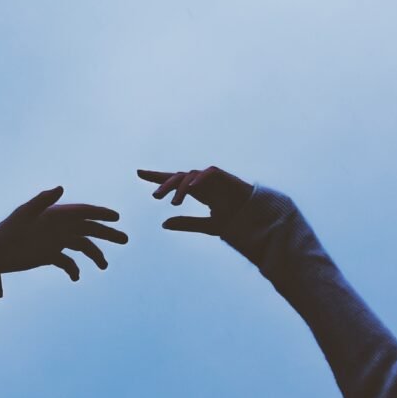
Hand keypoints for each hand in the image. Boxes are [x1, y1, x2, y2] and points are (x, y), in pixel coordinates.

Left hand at [0, 186, 127, 280]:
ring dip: (95, 254)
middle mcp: (59, 226)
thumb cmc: (8, 230)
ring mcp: (55, 241)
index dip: (100, 213)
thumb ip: (43, 200)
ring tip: (104, 266)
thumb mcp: (26, 213)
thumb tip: (60, 188)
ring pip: (82, 246)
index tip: (117, 217)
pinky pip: (68, 262)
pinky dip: (74, 269)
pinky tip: (76, 277)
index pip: (83, 212)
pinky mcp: (49, 255)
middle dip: (107, 233)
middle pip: (88, 229)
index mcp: (56, 214)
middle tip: (125, 239)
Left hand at [137, 166, 251, 233]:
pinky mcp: (225, 177)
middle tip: (154, 196)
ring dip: (180, 187)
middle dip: (164, 183)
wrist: (258, 222)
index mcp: (199, 191)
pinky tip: (191, 187)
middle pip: (178, 177)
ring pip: (190, 176)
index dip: (157, 176)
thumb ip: (186, 223)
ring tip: (173, 202)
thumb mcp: (207, 225)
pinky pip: (208, 173)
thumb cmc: (236, 222)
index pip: (174, 180)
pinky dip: (199, 178)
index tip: (138, 172)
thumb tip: (163, 224)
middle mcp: (203, 183)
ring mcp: (213, 179)